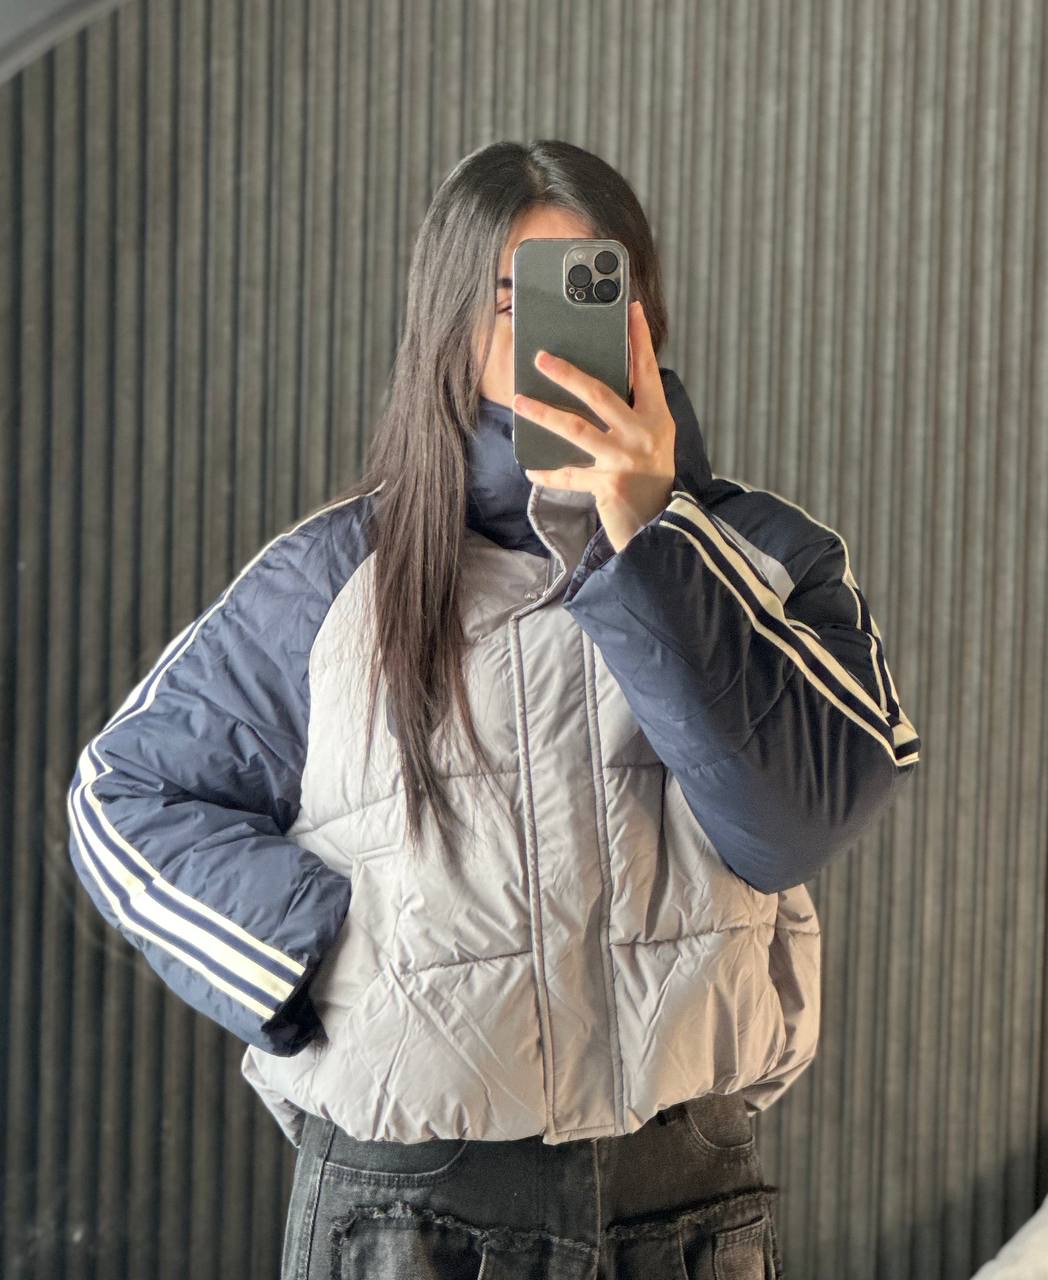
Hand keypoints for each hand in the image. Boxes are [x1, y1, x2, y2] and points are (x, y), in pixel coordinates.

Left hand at [515, 300, 676, 553]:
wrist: (660, 525)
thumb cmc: (651, 478)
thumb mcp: (650, 440)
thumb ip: (629, 414)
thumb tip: (589, 384)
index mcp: (657, 418)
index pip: (646, 370)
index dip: (639, 339)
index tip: (632, 308)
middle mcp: (643, 435)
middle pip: (600, 394)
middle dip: (568, 373)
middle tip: (541, 357)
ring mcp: (625, 461)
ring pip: (577, 429)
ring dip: (544, 413)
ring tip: (519, 401)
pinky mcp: (609, 485)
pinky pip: (569, 475)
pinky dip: (548, 472)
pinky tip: (530, 467)